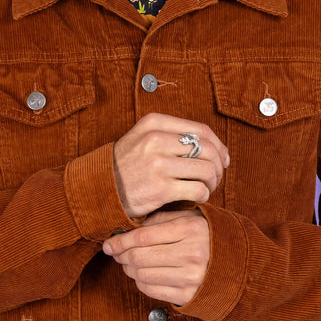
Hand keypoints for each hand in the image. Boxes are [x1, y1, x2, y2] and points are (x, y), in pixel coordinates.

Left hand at [103, 208, 209, 306]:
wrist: (239, 265)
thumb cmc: (210, 237)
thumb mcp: (192, 218)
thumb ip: (163, 219)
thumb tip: (130, 228)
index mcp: (191, 229)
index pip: (144, 236)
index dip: (121, 241)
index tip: (109, 243)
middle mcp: (192, 253)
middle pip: (140, 257)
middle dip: (122, 256)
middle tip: (117, 253)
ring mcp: (191, 277)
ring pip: (142, 275)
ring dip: (129, 270)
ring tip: (129, 263)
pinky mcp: (189, 295)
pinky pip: (152, 290)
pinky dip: (140, 283)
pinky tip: (142, 275)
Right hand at [113, 113, 228, 219]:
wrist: (98, 188)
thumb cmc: (126, 164)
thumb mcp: (142, 137)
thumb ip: (171, 135)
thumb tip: (212, 144)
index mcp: (154, 123)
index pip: (201, 130)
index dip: (218, 145)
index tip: (223, 157)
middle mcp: (156, 140)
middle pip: (207, 150)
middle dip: (218, 165)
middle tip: (215, 176)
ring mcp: (158, 164)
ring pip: (206, 170)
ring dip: (212, 182)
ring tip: (206, 187)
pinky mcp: (161, 188)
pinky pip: (197, 190)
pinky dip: (203, 195)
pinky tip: (197, 197)